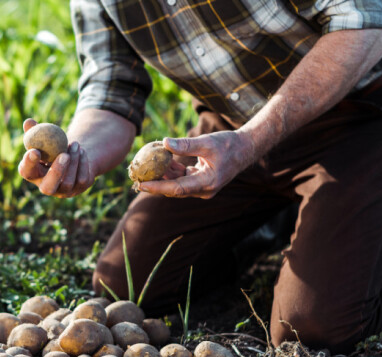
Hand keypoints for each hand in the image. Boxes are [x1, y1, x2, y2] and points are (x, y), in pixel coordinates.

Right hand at [18, 119, 95, 197]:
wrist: (72, 156)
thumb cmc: (51, 146)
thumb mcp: (43, 137)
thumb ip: (35, 130)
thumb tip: (29, 122)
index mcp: (33, 173)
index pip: (27, 171)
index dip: (29, 163)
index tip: (34, 151)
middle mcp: (46, 186)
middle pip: (48, 188)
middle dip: (56, 172)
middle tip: (64, 155)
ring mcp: (63, 190)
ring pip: (68, 181)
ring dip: (73, 160)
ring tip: (75, 144)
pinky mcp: (78, 188)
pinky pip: (81, 178)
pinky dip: (82, 162)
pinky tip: (82, 151)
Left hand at [138, 130, 256, 198]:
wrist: (245, 148)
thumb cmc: (229, 144)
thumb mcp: (207, 142)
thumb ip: (185, 145)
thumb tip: (163, 143)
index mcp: (207, 183)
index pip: (177, 189)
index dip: (158, 187)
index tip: (141, 184)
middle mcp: (204, 189)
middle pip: (174, 189)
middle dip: (155, 183)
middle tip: (135, 178)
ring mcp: (202, 187)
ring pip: (176, 184)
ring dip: (162, 175)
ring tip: (144, 167)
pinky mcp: (200, 181)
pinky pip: (181, 178)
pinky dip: (171, 170)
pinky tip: (160, 161)